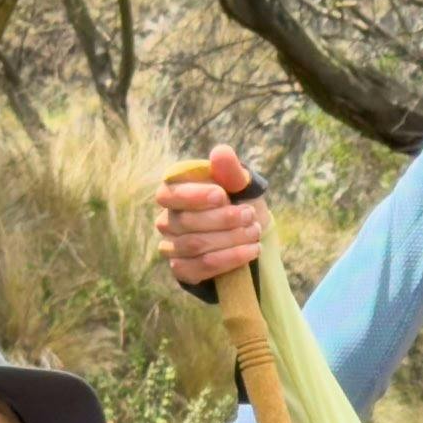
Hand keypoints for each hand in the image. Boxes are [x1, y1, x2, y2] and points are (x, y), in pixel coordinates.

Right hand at [154, 151, 273, 302]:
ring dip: (231, 239)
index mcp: (173, 193)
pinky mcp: (182, 270)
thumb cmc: (240, 202)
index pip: (169, 194)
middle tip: (250, 216)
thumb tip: (220, 152)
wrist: (249, 235)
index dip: (194, 196)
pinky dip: (230, 259)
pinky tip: (251, 251)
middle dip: (223, 219)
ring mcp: (171, 247)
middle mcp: (167, 221)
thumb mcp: (241, 185)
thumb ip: (230, 170)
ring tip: (255, 233)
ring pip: (196, 246)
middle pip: (186, 223)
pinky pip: (200, 268)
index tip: (222, 195)